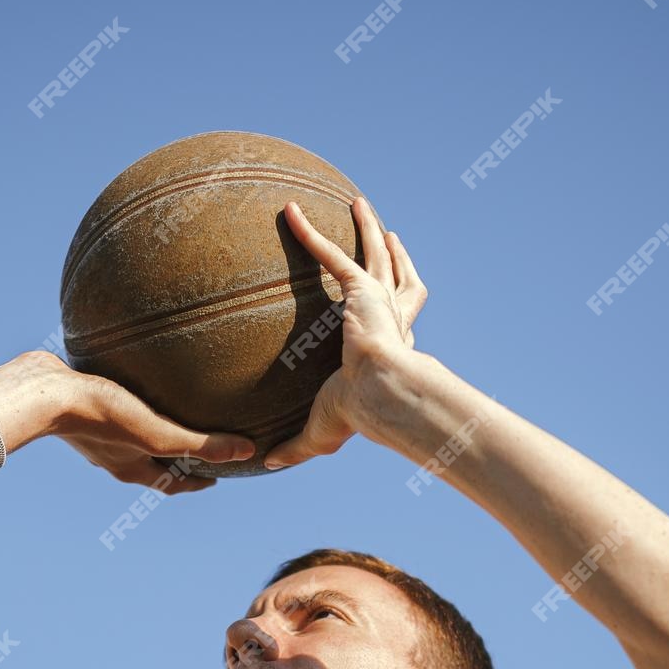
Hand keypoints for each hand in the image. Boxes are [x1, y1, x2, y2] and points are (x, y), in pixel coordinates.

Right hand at [0, 350, 256, 493]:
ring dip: (154, 431)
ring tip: (172, 413)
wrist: (43, 392)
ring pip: (134, 436)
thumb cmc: (100, 415)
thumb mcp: (158, 432)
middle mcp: (114, 455)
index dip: (196, 483)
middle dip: (178, 457)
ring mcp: (97, 431)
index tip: (216, 478)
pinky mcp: (85, 404)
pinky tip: (139, 381)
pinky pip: (117, 408)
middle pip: (154, 461)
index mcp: (132, 468)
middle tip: (201, 446)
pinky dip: (134, 404)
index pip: (172, 484)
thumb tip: (247, 452)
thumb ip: (201, 444)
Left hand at [262, 195, 428, 469]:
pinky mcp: (359, 288)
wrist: (381, 395)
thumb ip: (295, 446)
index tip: (385, 295)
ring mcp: (378, 299)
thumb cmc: (359, 415)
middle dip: (394, 254)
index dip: (400, 303)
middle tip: (386, 235)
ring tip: (358, 204)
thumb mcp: (320, 433)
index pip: (400, 318)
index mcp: (392, 346)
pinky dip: (308, 231)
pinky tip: (288, 211)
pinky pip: (328, 252)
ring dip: (366, 226)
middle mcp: (391, 317)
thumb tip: (268, 464)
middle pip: (397, 276)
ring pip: (375, 253)